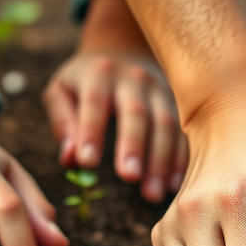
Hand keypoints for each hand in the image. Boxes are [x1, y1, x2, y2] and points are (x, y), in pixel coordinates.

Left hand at [43, 51, 186, 202]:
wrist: (126, 51)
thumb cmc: (86, 80)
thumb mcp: (62, 90)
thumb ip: (62, 122)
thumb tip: (70, 158)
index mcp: (100, 73)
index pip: (95, 102)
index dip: (92, 131)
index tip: (87, 162)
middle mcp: (134, 79)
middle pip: (137, 113)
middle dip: (134, 146)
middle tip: (128, 177)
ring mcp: (161, 91)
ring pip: (166, 126)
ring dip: (161, 161)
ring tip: (152, 194)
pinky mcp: (179, 105)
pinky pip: (184, 134)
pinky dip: (180, 161)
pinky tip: (172, 185)